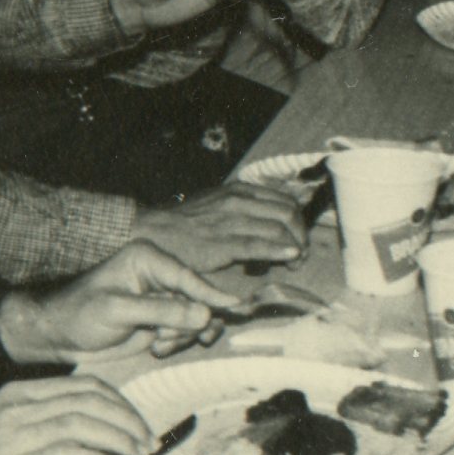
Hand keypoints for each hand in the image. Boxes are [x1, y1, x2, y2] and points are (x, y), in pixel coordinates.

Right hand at [0, 375, 156, 454]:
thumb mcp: (6, 433)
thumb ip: (45, 427)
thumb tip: (96, 438)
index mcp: (21, 395)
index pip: (85, 387)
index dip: (120, 404)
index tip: (139, 424)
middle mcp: (20, 408)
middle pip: (91, 402)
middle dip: (127, 421)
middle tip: (148, 442)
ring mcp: (16, 434)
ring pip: (84, 424)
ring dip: (119, 440)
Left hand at [3, 243, 242, 362]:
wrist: (61, 336)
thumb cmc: (80, 314)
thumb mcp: (118, 310)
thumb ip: (162, 311)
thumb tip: (205, 315)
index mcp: (148, 258)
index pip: (189, 276)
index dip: (213, 293)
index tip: (236, 307)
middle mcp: (161, 274)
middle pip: (201, 298)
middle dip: (188, 322)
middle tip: (164, 337)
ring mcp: (165, 297)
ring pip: (198, 317)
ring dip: (182, 335)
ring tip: (157, 344)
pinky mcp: (165, 318)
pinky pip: (190, 330)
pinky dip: (179, 342)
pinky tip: (157, 347)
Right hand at [129, 182, 311, 277]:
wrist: (152, 230)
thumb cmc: (187, 223)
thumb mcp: (219, 204)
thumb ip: (246, 208)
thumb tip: (275, 220)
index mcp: (241, 190)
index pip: (286, 201)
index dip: (299, 221)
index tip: (299, 239)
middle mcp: (239, 201)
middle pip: (289, 213)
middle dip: (301, 235)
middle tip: (300, 255)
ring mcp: (231, 220)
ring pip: (279, 228)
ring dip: (295, 248)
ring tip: (294, 263)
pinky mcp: (222, 242)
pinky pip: (260, 245)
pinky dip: (280, 251)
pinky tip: (291, 257)